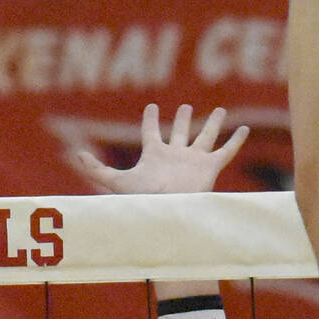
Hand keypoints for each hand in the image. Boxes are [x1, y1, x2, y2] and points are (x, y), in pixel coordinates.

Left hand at [74, 105, 246, 195]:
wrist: (167, 211)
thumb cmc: (142, 197)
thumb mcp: (116, 181)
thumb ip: (96, 169)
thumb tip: (76, 155)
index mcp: (155, 154)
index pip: (151, 132)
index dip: (151, 120)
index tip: (152, 107)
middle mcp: (176, 155)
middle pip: (181, 133)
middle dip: (183, 120)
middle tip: (186, 107)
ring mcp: (194, 161)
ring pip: (205, 137)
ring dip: (212, 124)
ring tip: (220, 110)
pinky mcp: (209, 167)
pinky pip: (225, 151)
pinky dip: (235, 140)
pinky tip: (243, 128)